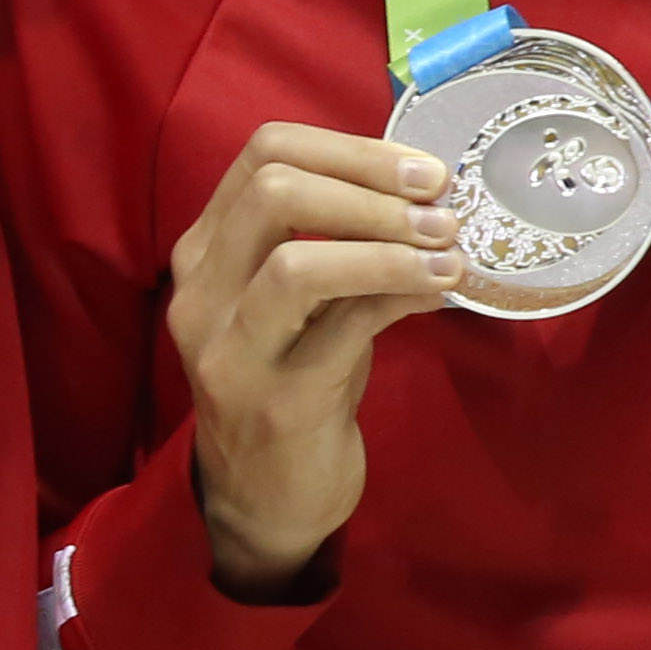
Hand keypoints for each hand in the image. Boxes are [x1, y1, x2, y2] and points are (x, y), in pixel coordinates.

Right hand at [164, 122, 464, 594]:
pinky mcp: (275, 403)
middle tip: (441, 208)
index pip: (265, 154)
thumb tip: (428, 192)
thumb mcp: (304, 302)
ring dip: (389, 247)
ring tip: (448, 254)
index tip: (423, 170)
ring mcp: (231, 351)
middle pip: (275, 192)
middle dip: (374, 188)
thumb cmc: (294, 382)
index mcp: (207, 251)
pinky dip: (400, 296)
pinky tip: (439, 293)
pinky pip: (343, 327)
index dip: (352, 150)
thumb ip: (340, 242)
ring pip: (298, 263)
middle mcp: (202, 294)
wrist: (264, 499)